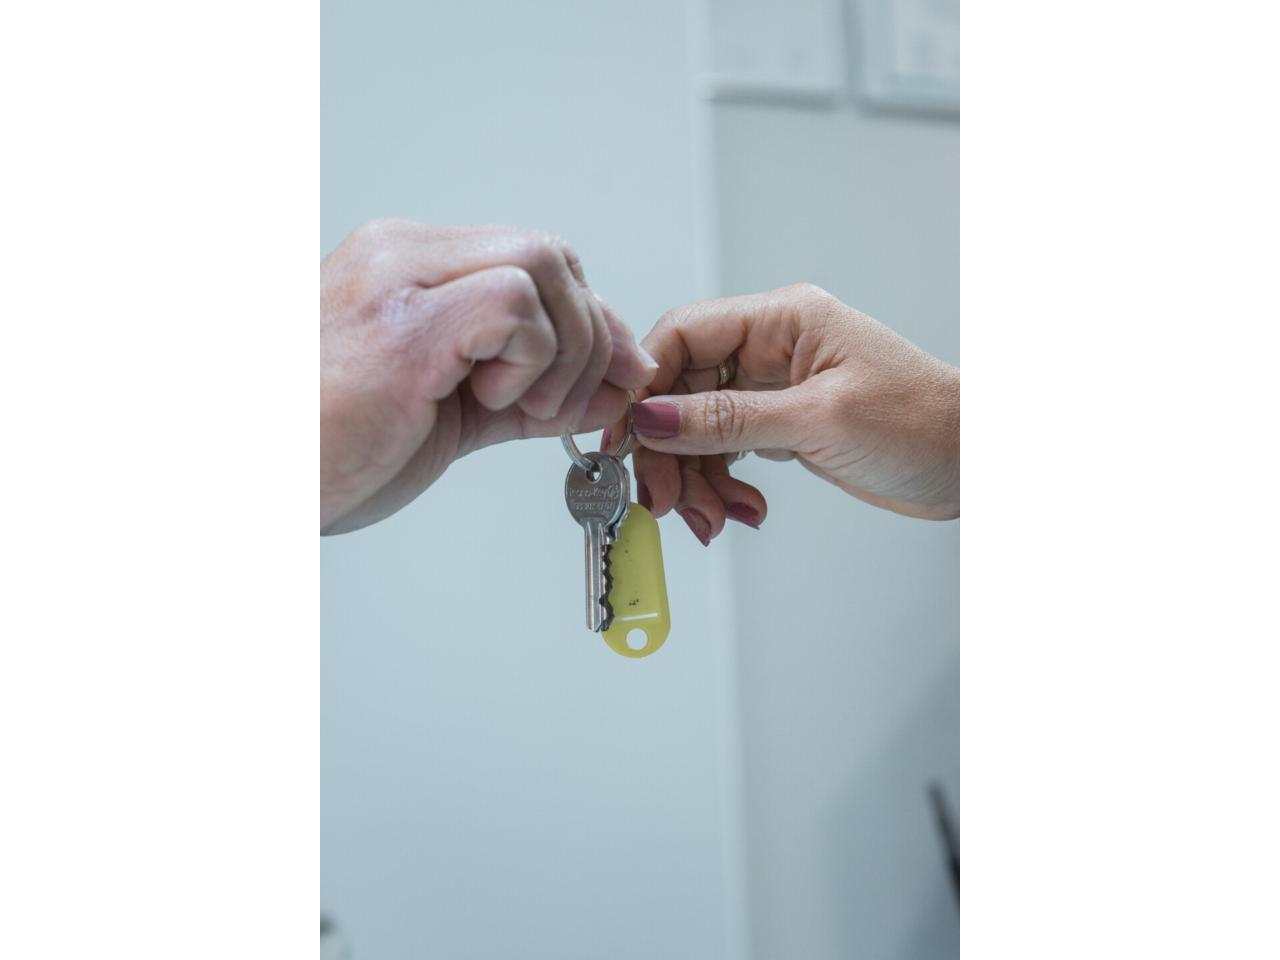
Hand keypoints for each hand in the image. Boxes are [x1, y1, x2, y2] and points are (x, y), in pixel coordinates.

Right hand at [321, 220, 656, 532]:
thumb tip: (607, 389)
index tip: (613, 375)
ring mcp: (398, 281)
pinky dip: (532, 360)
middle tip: (566, 402)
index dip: (589, 320)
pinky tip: (487, 398)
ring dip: (562, 350)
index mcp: (408, 269)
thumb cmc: (324, 450)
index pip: (534, 262)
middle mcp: (402, 257)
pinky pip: (515, 306)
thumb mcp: (449, 418)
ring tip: (518, 405)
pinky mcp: (403, 325)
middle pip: (550, 254)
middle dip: (590, 333)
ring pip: (542, 266)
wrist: (246, 484)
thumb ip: (528, 397)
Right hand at [630, 283, 958, 543]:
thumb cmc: (921, 422)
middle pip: (682, 390)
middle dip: (668, 452)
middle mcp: (772, 347)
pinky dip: (723, 486)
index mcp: (781, 319)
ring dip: (695, 480)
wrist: (976, 463)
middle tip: (665, 503)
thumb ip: (727, 420)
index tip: (625, 439)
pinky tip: (741, 512)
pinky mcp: (784, 426)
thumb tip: (651, 419)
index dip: (644, 387)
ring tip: (713, 521)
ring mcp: (776, 389)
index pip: (683, 335)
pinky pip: (726, 452)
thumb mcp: (818, 420)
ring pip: (699, 429)